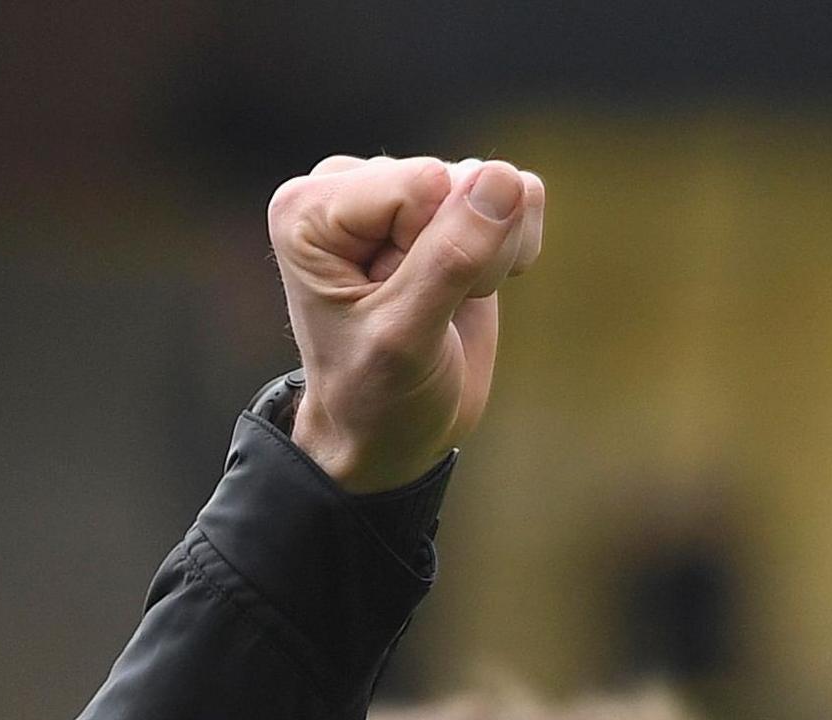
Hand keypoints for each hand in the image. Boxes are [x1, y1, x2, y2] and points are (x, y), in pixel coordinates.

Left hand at [269, 155, 546, 492]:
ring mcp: (405, 189)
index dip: (430, 250)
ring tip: (441, 301)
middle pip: (460, 178)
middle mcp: (350, 184)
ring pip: (499, 183)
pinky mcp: (454, 200)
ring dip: (491, 254)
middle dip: (465, 252)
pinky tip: (472, 287)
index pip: (422, 184)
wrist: (388, 430)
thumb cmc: (374, 392)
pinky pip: (523, 190)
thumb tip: (504, 178)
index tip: (394, 303)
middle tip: (422, 309)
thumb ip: (451, 258)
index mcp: (307, 207)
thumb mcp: (405, 337)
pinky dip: (514, 248)